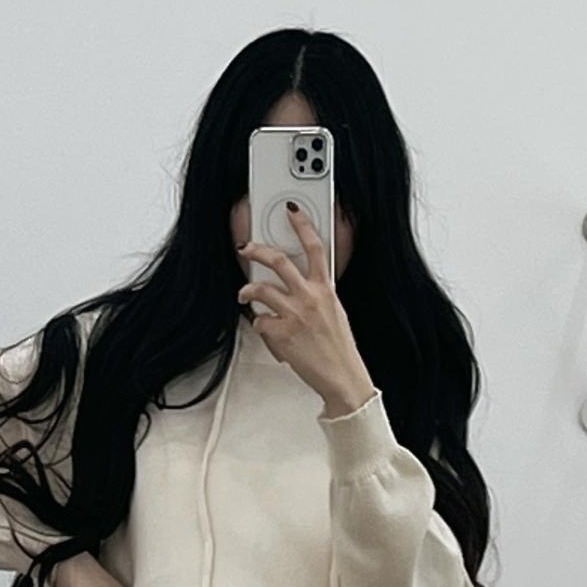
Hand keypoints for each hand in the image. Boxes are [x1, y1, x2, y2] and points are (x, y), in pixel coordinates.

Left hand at [238, 206, 375, 415]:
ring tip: (244, 294)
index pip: (316, 247)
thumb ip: (319, 294)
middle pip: (279, 261)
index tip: (292, 210)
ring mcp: (294, 314)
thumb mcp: (336, 312)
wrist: (342, 376)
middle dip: (258, 250)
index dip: (303, 225)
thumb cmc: (339, 348)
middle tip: (247, 248)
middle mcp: (310, 297)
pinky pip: (259, 321)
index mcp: (326, 289)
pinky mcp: (281, 333)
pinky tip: (267, 330)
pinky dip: (259, 324)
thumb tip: (302, 286)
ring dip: (247, 290)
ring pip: (260, 289)